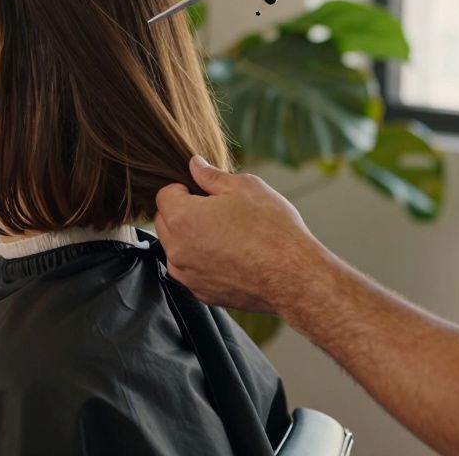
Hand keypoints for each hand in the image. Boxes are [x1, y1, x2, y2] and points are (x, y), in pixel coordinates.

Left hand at [154, 156, 330, 315]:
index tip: (206, 193)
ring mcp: (187, 275)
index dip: (185, 188)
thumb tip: (195, 164)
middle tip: (218, 211)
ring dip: (191, 237)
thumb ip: (211, 176)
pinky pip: (191, 270)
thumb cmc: (272, 229)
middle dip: (183, 212)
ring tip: (226, 234)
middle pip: (165, 222)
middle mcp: (177, 249)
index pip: (164, 194)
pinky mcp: (201, 293)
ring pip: (176, 247)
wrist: (294, 277)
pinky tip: (230, 255)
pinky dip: (203, 261)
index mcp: (182, 218)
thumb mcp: (245, 188)